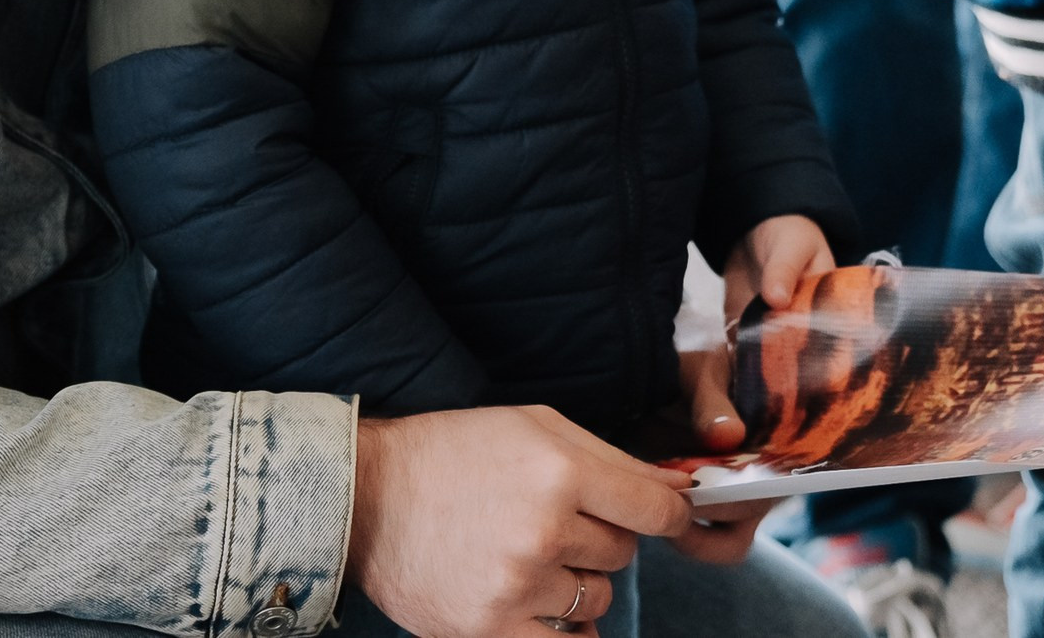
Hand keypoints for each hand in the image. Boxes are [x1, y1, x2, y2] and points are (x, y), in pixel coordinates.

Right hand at [349, 406, 692, 637]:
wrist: (366, 496)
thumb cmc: (452, 452)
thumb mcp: (533, 426)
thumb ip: (610, 457)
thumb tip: (677, 489)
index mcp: (558, 471)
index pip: (656, 510)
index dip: (669, 514)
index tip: (664, 516)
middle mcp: (543, 529)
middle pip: (622, 552)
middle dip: (599, 537)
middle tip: (552, 519)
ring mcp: (517, 585)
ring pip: (597, 597)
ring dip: (576, 581)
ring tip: (528, 555)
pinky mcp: (491, 629)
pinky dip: (563, 627)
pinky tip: (537, 602)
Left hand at [681, 217, 834, 458]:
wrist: (752, 228)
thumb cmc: (787, 235)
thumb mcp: (793, 244)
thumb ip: (784, 269)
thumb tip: (777, 298)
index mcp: (832, 316)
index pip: (835, 353)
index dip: (829, 377)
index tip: (817, 401)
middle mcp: (805, 337)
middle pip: (803, 375)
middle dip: (792, 399)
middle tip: (779, 427)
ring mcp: (773, 342)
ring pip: (771, 377)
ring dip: (760, 399)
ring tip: (751, 427)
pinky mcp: (744, 340)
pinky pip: (741, 366)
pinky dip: (733, 384)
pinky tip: (725, 406)